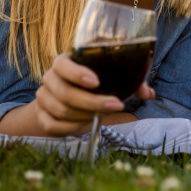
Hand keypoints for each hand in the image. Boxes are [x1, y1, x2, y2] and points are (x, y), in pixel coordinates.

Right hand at [32, 53, 155, 136]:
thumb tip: (148, 93)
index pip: (63, 65)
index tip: (97, 82)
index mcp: (63, 62)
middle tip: (117, 106)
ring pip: (61, 111)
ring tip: (103, 116)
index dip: (78, 74)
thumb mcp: (109, 76)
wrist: (63, 96)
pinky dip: (71, 128)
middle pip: (65, 93)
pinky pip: (52, 126)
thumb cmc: (92, 82)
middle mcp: (49, 78)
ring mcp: (43, 98)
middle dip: (92, 102)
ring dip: (85, 116)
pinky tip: (86, 125)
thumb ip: (129, 81)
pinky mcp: (41, 117)